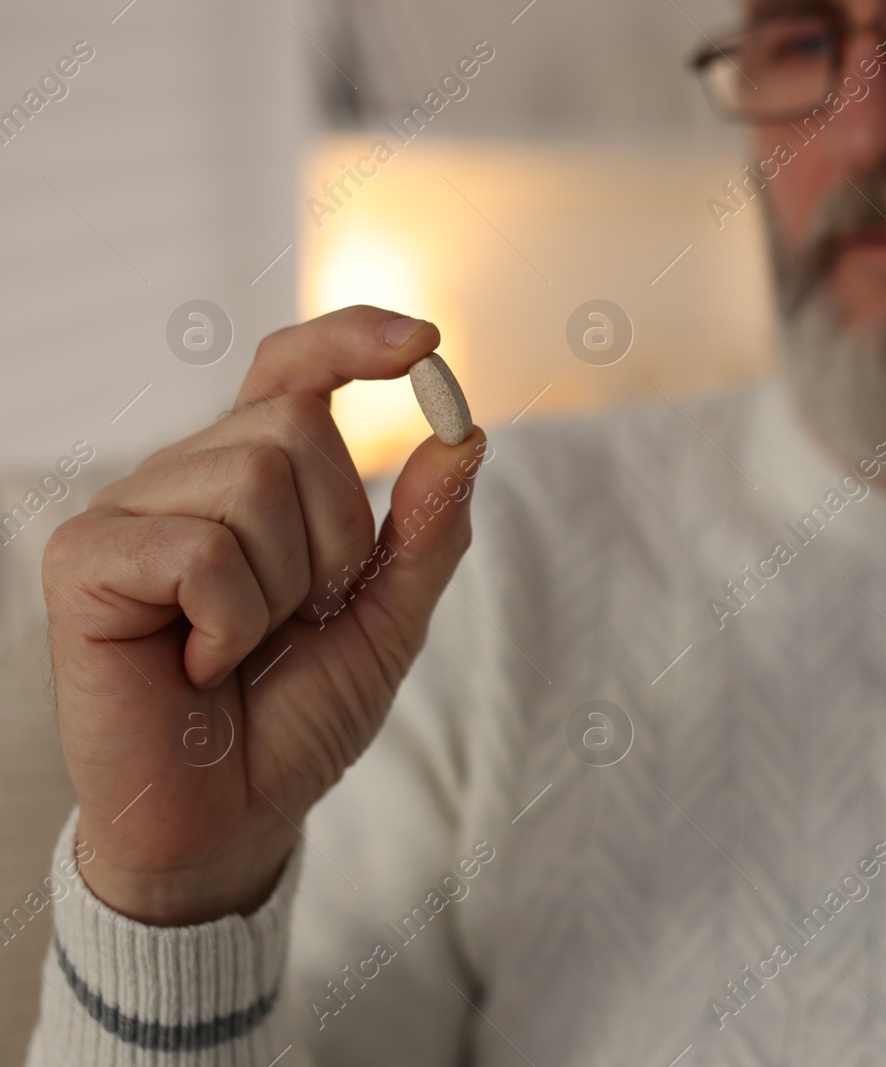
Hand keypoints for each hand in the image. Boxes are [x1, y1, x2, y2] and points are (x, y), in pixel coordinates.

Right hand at [43, 305, 485, 924]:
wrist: (231, 815)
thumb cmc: (296, 713)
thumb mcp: (388, 619)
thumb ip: (426, 532)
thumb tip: (465, 437)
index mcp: (254, 475)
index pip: (295, 368)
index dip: (354, 340)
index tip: (425, 345)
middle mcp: (189, 474)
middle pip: (296, 426)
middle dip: (333, 537)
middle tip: (296, 618)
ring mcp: (131, 510)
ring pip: (253, 480)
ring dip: (281, 588)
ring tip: (242, 645)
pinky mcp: (85, 559)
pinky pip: (200, 549)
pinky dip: (229, 620)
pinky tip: (201, 664)